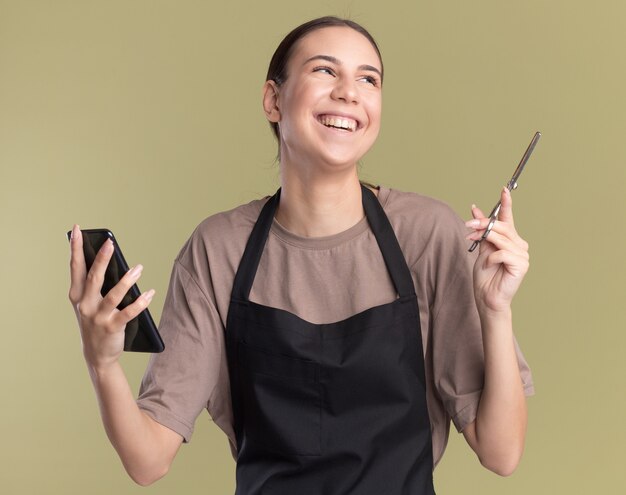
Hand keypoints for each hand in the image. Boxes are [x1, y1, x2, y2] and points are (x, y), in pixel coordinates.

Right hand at [68, 225, 154, 369]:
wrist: (97, 355)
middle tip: (110, 242)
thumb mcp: (89, 303)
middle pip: (94, 277)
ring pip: (113, 294)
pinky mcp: (112, 327)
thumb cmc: (95, 321)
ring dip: (127, 280)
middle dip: (102, 258)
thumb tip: (107, 260)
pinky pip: (128, 313)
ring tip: (138, 268)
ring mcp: (97, 316)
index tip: (77, 229)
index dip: (75, 248)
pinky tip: (150, 293)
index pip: (75, 267)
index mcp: (77, 295)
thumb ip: (94, 284)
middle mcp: (84, 304)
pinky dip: (140, 303)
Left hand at [465, 188, 529, 313]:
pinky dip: (491, 257)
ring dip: (483, 238)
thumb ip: (480, 229)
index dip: (506, 203)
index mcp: (510, 240)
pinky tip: (489, 265)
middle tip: (467, 224)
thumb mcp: (480, 248)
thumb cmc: (485, 276)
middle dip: (482, 223)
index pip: (508, 218)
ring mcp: (523, 255)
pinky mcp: (522, 265)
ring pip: (501, 237)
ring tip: (471, 242)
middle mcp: (519, 245)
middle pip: (501, 226)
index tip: (504, 189)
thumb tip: (475, 208)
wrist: (487, 297)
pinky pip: (502, 252)